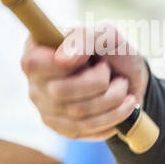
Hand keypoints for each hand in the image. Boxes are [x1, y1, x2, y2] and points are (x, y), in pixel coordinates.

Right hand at [20, 23, 150, 140]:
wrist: (130, 77)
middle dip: (98, 82)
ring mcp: (45, 106)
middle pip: (58, 92)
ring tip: (122, 87)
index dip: (67, 65)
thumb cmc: (112, 50)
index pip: (34, 64)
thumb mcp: (105, 34)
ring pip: (76, 114)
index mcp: (36, 49)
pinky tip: (122, 106)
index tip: (91, 59)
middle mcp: (34, 80)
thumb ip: (84, 38)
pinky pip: (84, 129)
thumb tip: (61, 59)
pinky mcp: (61, 127)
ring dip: (111, 99)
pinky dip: (112, 117)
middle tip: (110, 72)